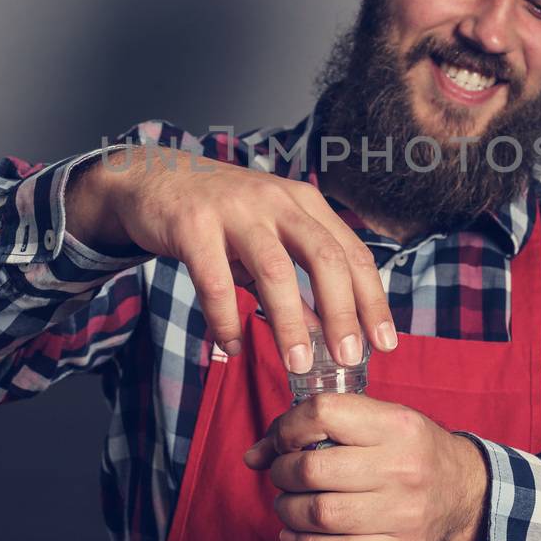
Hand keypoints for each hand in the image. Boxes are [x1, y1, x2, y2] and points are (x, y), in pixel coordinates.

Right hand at [65, 147, 396, 372]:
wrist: (155, 175)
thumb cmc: (223, 214)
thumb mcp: (270, 236)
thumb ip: (299, 280)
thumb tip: (329, 334)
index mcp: (305, 203)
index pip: (352, 254)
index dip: (372, 301)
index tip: (385, 343)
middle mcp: (277, 201)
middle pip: (324, 259)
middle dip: (342, 313)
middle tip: (350, 358)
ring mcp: (236, 210)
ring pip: (275, 271)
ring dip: (290, 324)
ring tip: (300, 365)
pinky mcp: (193, 224)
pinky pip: (215, 281)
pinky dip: (225, 320)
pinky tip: (231, 347)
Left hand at [243, 392, 488, 540]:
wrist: (462, 491)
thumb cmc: (407, 450)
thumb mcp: (375, 420)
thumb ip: (316, 427)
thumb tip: (253, 455)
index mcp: (395, 425)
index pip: (323, 413)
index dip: (287, 428)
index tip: (283, 441)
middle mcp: (402, 468)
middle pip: (312, 470)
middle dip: (282, 473)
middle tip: (283, 476)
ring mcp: (403, 514)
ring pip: (318, 514)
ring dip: (287, 510)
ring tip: (290, 504)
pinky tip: (296, 535)